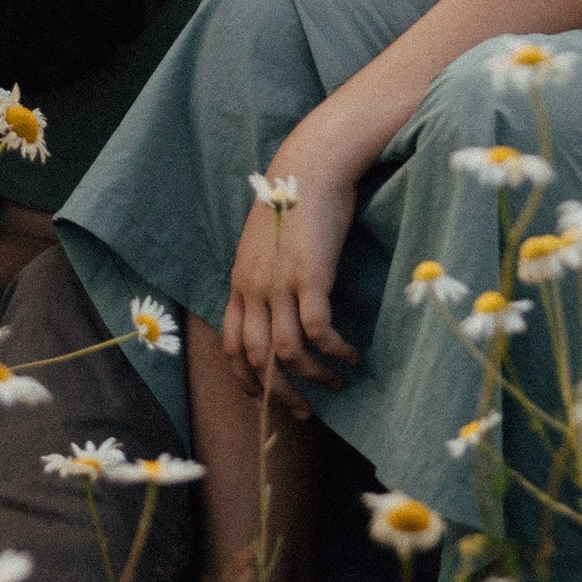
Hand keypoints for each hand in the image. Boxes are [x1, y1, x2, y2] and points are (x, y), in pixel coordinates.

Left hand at [221, 160, 357, 414]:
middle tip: (303, 412)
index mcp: (239, 283)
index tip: (265, 398)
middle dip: (278, 393)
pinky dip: (334, 350)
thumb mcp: (268, 245)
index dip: (246, 378)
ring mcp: (279, 283)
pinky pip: (318, 330)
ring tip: (337, 383)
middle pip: (256, 359)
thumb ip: (265, 278)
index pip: (231, 344)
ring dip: (313, 376)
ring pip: (287, 352)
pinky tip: (350, 355)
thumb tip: (277, 310)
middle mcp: (253, 288)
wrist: (310, 168)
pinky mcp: (309, 276)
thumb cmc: (295, 204)